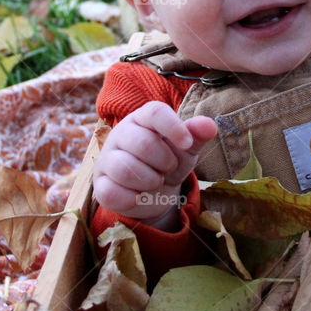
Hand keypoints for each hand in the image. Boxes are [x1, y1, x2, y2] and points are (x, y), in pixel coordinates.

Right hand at [93, 101, 216, 227]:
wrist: (153, 192)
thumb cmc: (169, 161)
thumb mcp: (186, 148)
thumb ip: (196, 135)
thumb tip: (210, 125)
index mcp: (143, 118)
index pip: (155, 112)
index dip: (173, 128)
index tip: (187, 144)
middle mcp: (121, 134)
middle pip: (142, 142)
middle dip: (165, 161)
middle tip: (169, 168)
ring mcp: (107, 159)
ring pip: (125, 168)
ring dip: (150, 180)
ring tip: (156, 181)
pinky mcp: (100, 185)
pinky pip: (112, 192)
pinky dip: (134, 198)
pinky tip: (140, 195)